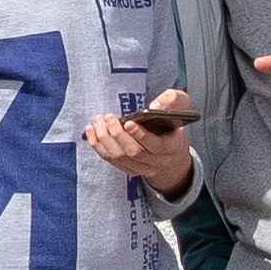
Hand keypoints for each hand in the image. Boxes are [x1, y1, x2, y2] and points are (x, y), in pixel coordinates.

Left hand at [82, 89, 197, 194]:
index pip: (157, 146)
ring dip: (105, 139)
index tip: (128, 122)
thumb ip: (171, 100)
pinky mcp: (130, 169)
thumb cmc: (171, 119)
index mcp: (173, 146)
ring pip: (120, 158)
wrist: (169, 140)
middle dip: (118, 134)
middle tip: (108, 117)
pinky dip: (98, 146)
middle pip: (134, 153)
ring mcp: (144, 168)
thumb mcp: (179, 103)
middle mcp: (159, 161)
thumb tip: (154, 107)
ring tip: (99, 120)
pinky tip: (91, 131)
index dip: (141, 135)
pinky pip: (111, 161)